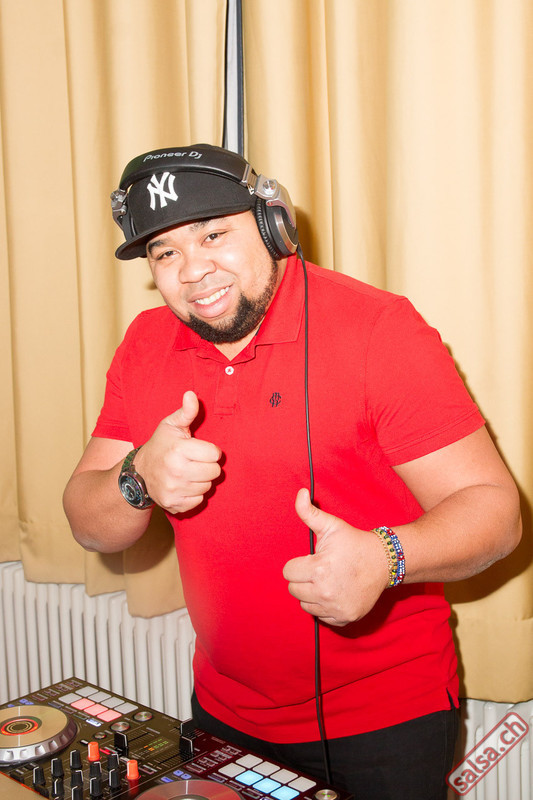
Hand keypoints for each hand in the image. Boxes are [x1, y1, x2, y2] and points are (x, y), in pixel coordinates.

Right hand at [135, 391, 221, 513]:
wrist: (139, 473)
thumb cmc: (161, 445)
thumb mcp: (171, 425)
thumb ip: (186, 411)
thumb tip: (192, 394)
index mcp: (178, 450)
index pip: (215, 454)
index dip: (209, 451)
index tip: (198, 449)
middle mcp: (175, 471)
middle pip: (214, 472)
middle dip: (207, 466)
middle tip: (194, 462)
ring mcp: (173, 490)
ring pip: (207, 487)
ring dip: (201, 480)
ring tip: (189, 473)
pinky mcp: (173, 504)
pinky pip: (198, 501)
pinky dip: (194, 494)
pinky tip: (184, 485)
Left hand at [283, 489, 389, 625]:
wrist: (384, 562)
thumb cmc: (354, 542)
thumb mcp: (332, 525)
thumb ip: (309, 512)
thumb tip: (300, 493)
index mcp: (318, 568)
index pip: (288, 572)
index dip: (298, 564)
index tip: (311, 559)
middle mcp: (325, 591)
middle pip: (294, 590)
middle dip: (303, 579)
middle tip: (319, 570)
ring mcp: (335, 607)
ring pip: (305, 604)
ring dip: (311, 594)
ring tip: (326, 581)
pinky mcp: (344, 618)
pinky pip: (320, 616)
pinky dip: (324, 607)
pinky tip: (334, 593)